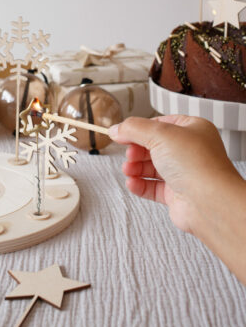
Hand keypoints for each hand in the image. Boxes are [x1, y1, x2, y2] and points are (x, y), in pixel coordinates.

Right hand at [108, 115, 239, 233]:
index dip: (140, 128)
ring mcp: (185, 173)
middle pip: (154, 146)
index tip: (123, 133)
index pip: (161, 123)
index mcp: (193, 129)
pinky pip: (154, 187)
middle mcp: (190, 150)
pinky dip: (140, 185)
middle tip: (128, 153)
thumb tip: (116, 129)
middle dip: (137, 150)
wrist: (210, 203)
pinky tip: (132, 183)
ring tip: (128, 169)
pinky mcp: (178, 194)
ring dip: (136, 168)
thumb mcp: (159, 134)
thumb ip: (133, 129)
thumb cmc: (197, 164)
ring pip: (153, 167)